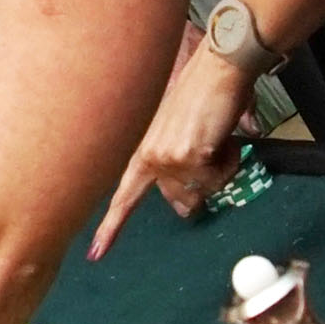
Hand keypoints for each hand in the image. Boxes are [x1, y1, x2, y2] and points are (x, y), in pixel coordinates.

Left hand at [89, 33, 253, 259]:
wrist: (218, 69)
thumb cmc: (203, 97)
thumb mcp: (178, 135)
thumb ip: (176, 168)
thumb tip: (189, 203)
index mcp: (141, 151)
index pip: (122, 197)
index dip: (111, 227)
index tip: (96, 254)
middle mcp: (149, 157)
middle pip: (182, 201)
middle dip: (203, 186)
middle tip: (211, 151)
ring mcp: (167, 157)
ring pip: (204, 190)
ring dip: (219, 170)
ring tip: (216, 137)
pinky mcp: (190, 155)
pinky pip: (218, 178)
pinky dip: (228, 162)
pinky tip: (223, 137)